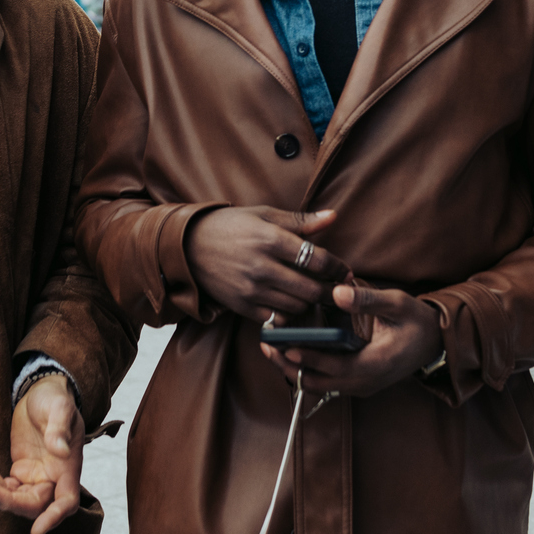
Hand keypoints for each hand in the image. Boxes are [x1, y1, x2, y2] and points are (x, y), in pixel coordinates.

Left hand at [0, 374, 84, 533]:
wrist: (40, 392)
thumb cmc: (55, 398)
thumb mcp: (59, 406)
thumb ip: (60, 427)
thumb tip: (60, 449)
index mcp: (68, 466)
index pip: (66, 501)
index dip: (53, 518)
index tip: (36, 531)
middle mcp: (53, 477)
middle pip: (36, 505)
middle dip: (11, 503)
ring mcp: (36, 476)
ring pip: (18, 500)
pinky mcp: (21, 471)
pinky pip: (6, 488)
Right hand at [187, 206, 352, 323]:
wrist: (189, 247)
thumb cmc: (230, 226)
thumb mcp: (263, 215)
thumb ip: (300, 221)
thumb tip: (333, 216)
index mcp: (270, 239)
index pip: (316, 258)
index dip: (337, 267)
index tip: (344, 271)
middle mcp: (262, 267)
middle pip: (311, 288)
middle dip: (330, 291)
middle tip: (338, 289)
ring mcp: (251, 290)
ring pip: (297, 306)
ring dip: (311, 302)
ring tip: (315, 294)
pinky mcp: (242, 307)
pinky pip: (277, 319)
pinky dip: (289, 314)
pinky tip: (292, 303)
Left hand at [262, 283, 442, 397]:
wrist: (433, 343)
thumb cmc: (417, 322)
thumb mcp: (398, 304)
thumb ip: (368, 300)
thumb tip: (338, 291)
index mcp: (377, 364)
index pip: (336, 368)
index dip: (309, 358)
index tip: (286, 346)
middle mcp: (366, 381)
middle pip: (320, 382)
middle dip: (291, 365)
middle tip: (267, 346)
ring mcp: (360, 385)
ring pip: (319, 384)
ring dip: (295, 368)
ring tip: (272, 348)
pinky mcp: (355, 383)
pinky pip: (325, 381)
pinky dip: (306, 368)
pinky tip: (291, 350)